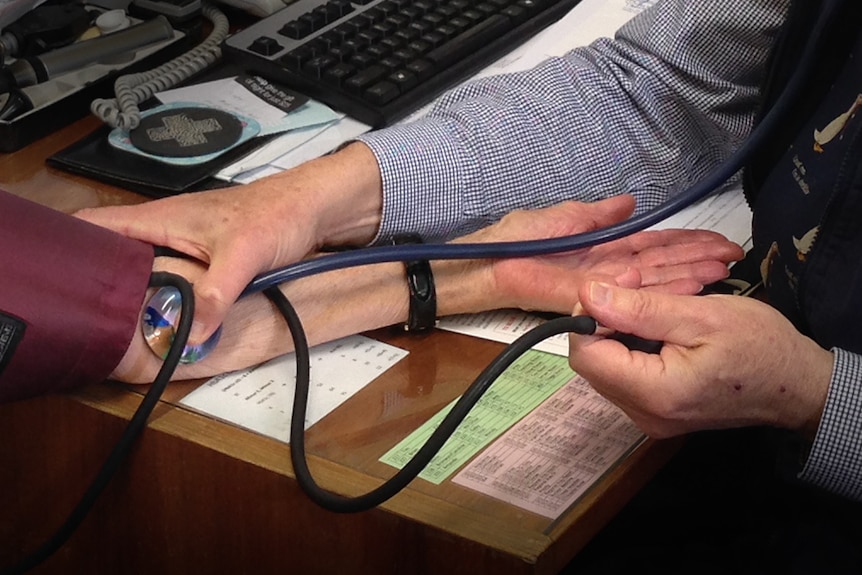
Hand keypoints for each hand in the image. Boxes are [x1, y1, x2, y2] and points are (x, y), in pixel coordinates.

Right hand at [76, 143, 382, 343]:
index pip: (96, 226)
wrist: (312, 208)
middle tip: (92, 321)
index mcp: (161, 218)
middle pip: (114, 255)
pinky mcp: (202, 257)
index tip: (63, 285)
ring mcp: (183, 243)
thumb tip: (190, 334)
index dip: (73, 252)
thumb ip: (215, 294)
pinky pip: (170, 278)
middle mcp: (164, 228)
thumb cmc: (277, 215)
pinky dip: (164, 297)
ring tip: (119, 326)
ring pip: (143, 269)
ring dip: (134, 294)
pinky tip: (163, 319)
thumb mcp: (244, 256)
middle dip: (100, 284)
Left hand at [450, 195, 744, 313]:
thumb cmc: (511, 239)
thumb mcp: (563, 218)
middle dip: (695, 262)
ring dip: (686, 276)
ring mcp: (595, 288)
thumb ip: (599, 215)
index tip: (716, 244)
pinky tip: (688, 282)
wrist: (477, 263)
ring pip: (649, 283)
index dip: (683, 247)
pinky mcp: (582, 297)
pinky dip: (657, 288)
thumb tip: (630, 203)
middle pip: (657, 268)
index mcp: (601, 255)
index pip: (650, 250)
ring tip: (722, 270)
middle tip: (733, 258)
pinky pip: (624, 293)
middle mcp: (605, 274)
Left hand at [568, 281, 833, 438]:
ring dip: (616, 331)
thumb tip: (589, 295)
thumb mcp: (700, 315)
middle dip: (602, 319)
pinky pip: (625, 376)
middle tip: (632, 285)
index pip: (586, 355)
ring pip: (606, 368)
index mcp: (654, 394)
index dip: (587, 316)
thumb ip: (639, 308)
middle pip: (593, 363)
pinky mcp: (656, 413)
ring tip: (647, 300)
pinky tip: (654, 325)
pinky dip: (630, 347)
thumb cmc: (758, 345)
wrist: (796, 385)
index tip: (614, 284)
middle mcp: (643, 415)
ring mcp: (649, 418)